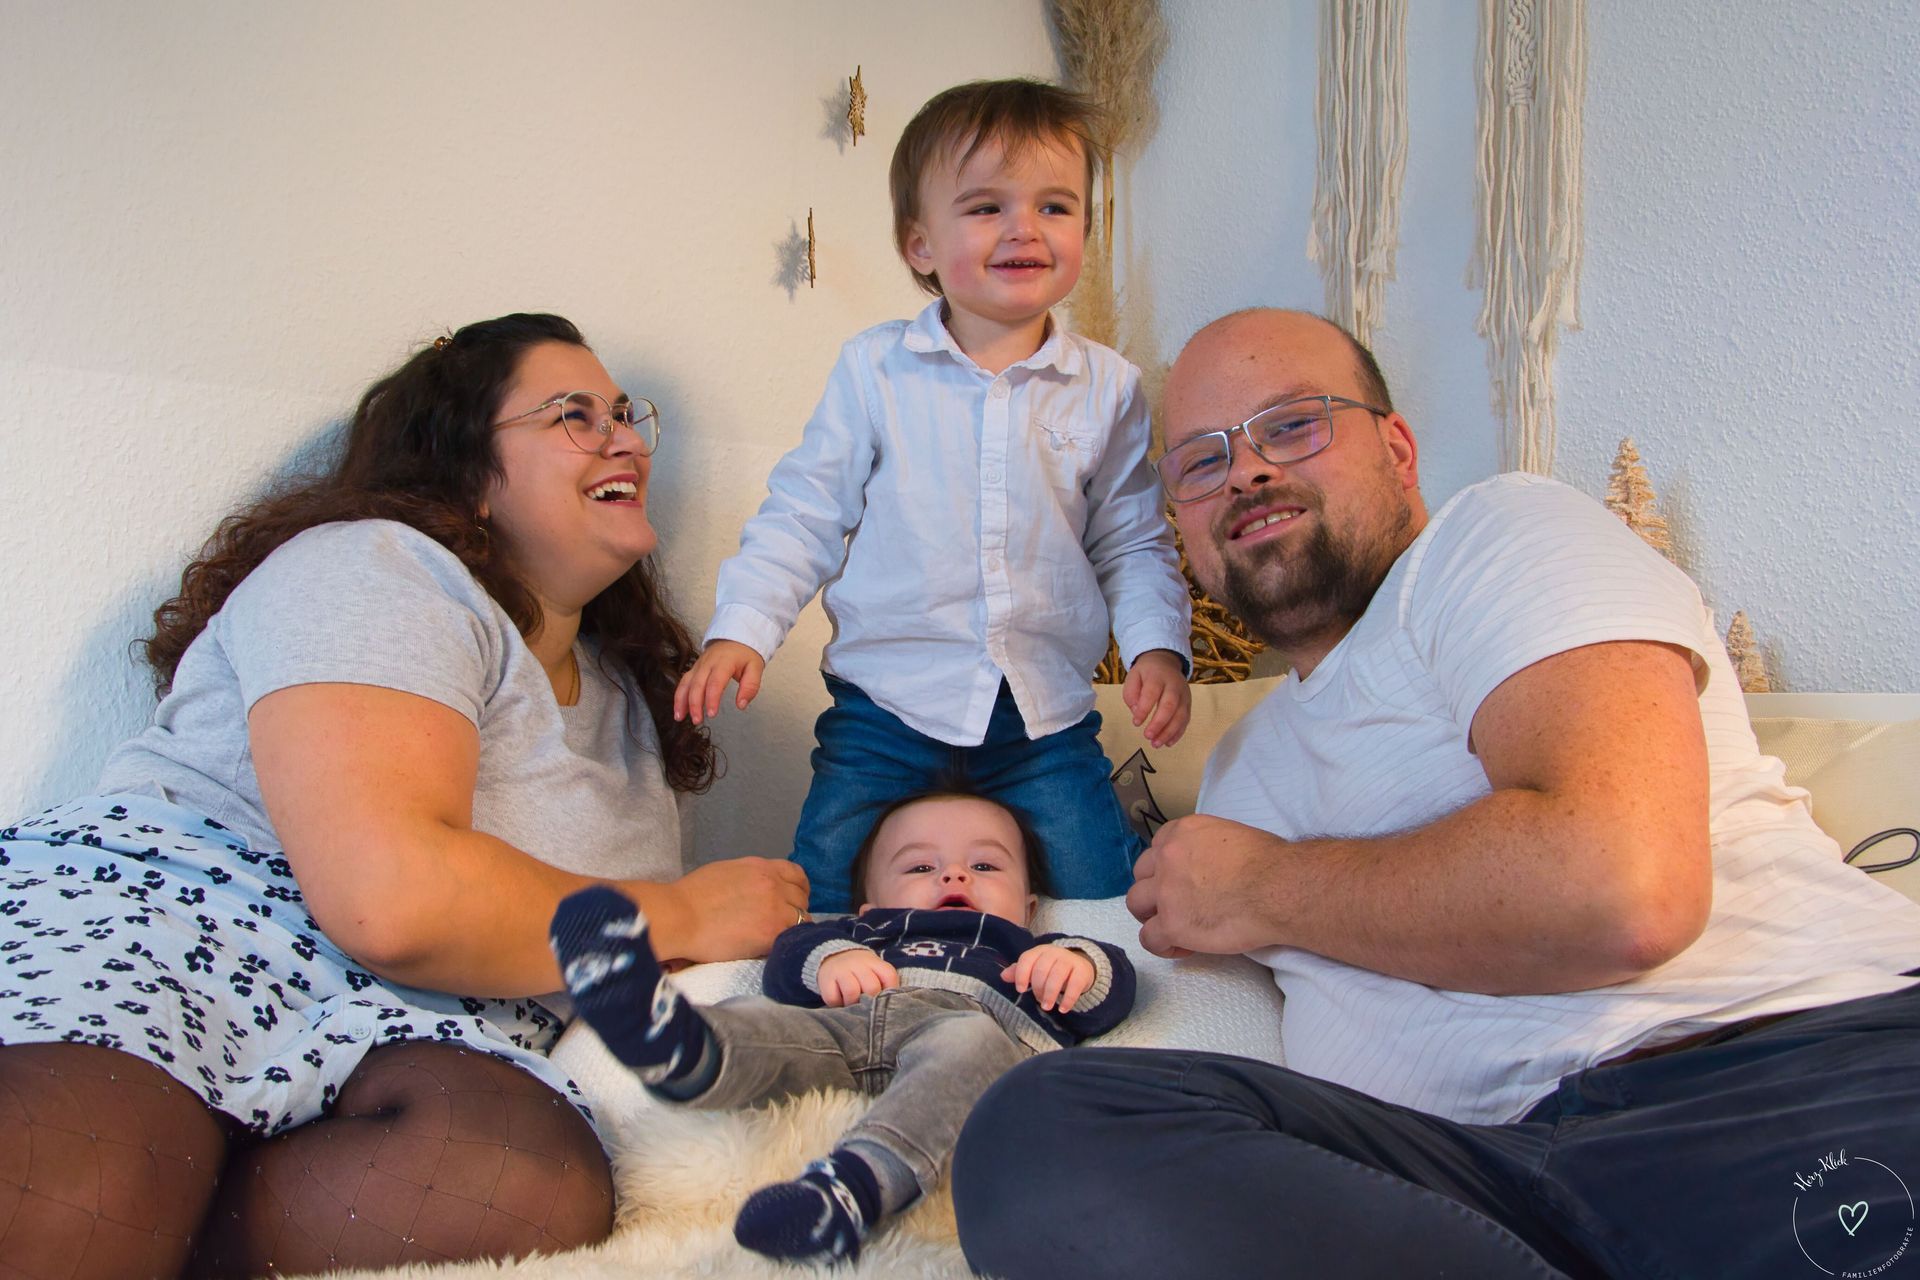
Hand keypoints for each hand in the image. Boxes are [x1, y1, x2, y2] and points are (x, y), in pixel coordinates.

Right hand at [638, 857, 808, 963]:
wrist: (679, 916)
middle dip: (795, 909)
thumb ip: (749, 879)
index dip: (798, 888)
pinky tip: (775, 948)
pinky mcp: (772, 931)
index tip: (792, 900)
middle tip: (783, 923)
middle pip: (802, 897)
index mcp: (761, 867)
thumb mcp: (725, 873)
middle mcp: (773, 883)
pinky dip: (788, 942)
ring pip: (802, 918)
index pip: (796, 874)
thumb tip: (756, 892)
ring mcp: (775, 907)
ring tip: (776, 938)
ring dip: (793, 928)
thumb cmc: (690, 897)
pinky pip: (794, 937)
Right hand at [674, 640, 766, 724]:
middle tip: (698, 720)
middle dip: (695, 704)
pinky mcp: (694, 670)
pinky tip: (679, 710)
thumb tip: (741, 704)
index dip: (711, 699)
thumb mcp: (755, 667)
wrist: (735, 638)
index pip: (715, 682)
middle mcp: (708, 663)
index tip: (711, 713)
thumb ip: (750, 686)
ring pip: (686, 683)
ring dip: (681, 701)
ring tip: (680, 717)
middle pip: (697, 684)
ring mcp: (698, 666)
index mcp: (724, 662)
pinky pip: (683, 683)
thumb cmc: (745, 654)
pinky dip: (678, 697)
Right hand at [817, 949, 899, 1006]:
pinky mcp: (825, 980)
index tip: (885, 1001)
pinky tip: (839, 1001)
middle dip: (871, 1002)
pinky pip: (833, 998)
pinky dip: (837, 1004)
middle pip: (872, 987)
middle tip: (867, 1006)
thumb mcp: (874, 970)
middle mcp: (858, 964)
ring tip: (852, 1005)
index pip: (889, 976)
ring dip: (853, 1004)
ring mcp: (841, 970)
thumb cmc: (859, 971)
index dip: (890, 992)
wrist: (832, 956)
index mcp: (874, 962)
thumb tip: (890, 1008)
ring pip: (852, 992)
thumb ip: (884, 984)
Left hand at [1001, 944, 1095, 1011]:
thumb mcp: (1035, 968)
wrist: (1080, 966)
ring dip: (1050, 994)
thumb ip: (1019, 972)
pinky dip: (1068, 999)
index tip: (1021, 990)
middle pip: (1041, 969)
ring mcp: (1069, 960)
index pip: (1027, 959)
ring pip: (1057, 975)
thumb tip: (1003, 976)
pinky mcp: (1082, 970)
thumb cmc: (1052, 969)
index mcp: (1039, 951)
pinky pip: (1075, 984)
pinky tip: (1063, 1009)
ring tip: (1047, 1007)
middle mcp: (1054, 952)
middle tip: (1038, 1000)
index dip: (1021, 974)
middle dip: (1037, 988)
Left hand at [1122, 650, 1190, 747]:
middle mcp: (1174, 685)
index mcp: (1157, 676)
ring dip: (1169, 732)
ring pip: (1181, 715)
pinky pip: (1186, 720)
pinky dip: (1178, 733)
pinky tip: (1168, 742)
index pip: (1152, 693)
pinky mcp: (1188, 704)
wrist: (1166, 662)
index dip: (1144, 709)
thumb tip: (1137, 712)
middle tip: (1147, 736)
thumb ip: (1131, 693)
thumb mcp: (1133, 676)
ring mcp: (1184, 695)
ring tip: (1156, 744)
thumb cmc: (1147, 673)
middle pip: (1170, 705)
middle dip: (1159, 723)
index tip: (1136, 722)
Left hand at [1127, 814, 1288, 958]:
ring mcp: (1166, 891)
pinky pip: (1149, 939)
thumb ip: (1208, 848)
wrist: (1279, 888)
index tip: (1184, 882)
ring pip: (1136, 904)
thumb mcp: (1231, 837)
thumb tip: (1210, 868)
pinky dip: (1163, 945)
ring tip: (1175, 927)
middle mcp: (1168, 857)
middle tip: (1176, 906)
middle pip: (1142, 875)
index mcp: (1182, 832)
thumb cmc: (1269, 863)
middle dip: (1155, 891)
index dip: (1167, 869)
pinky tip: (1183, 946)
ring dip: (1152, 916)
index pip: (1157, 849)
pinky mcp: (1172, 923)